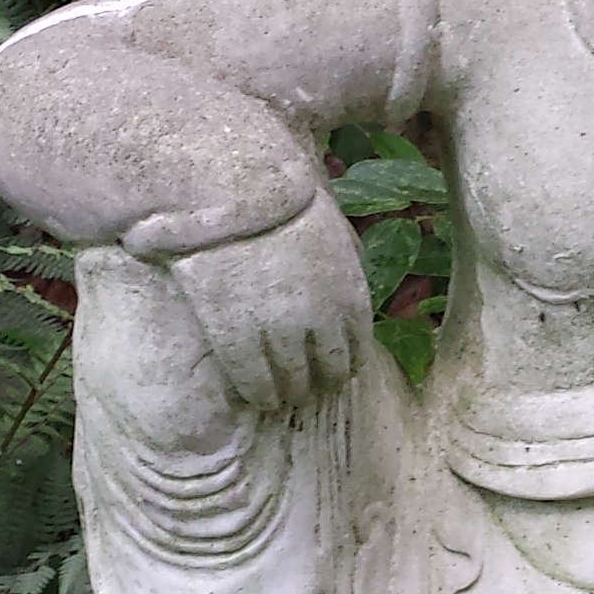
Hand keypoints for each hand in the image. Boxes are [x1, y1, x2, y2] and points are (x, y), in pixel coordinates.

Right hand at [168, 194, 372, 414]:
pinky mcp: (238, 338)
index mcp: (351, 296)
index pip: (357, 350)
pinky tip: (257, 397)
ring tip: (280, 398)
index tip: (334, 371)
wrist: (235, 195)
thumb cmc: (283, 199)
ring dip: (289, 393)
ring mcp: (279, 334)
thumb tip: (353, 265)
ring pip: (291, 382)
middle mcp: (322, 323)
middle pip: (328, 372)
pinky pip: (253, 380)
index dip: (345, 365)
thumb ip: (346, 256)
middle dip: (320, 383)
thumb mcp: (333, 225)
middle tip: (307, 388)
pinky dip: (258, 393)